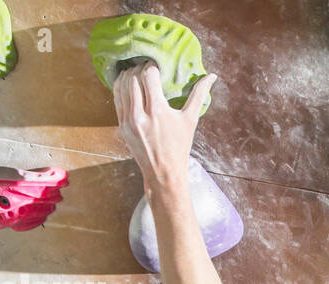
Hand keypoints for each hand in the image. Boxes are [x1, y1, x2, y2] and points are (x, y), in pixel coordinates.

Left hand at [113, 62, 216, 187]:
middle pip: (134, 77)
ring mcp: (128, 120)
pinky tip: (128, 83)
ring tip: (137, 73)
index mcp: (159, 111)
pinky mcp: (121, 124)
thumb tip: (212, 76)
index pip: (149, 75)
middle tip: (147, 68)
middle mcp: (141, 114)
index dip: (152, 66)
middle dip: (140, 68)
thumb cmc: (180, 146)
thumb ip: (199, 95)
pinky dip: (120, 86)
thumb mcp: (190, 120)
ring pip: (122, 85)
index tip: (157, 66)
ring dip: (129, 75)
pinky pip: (117, 97)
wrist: (163, 172)